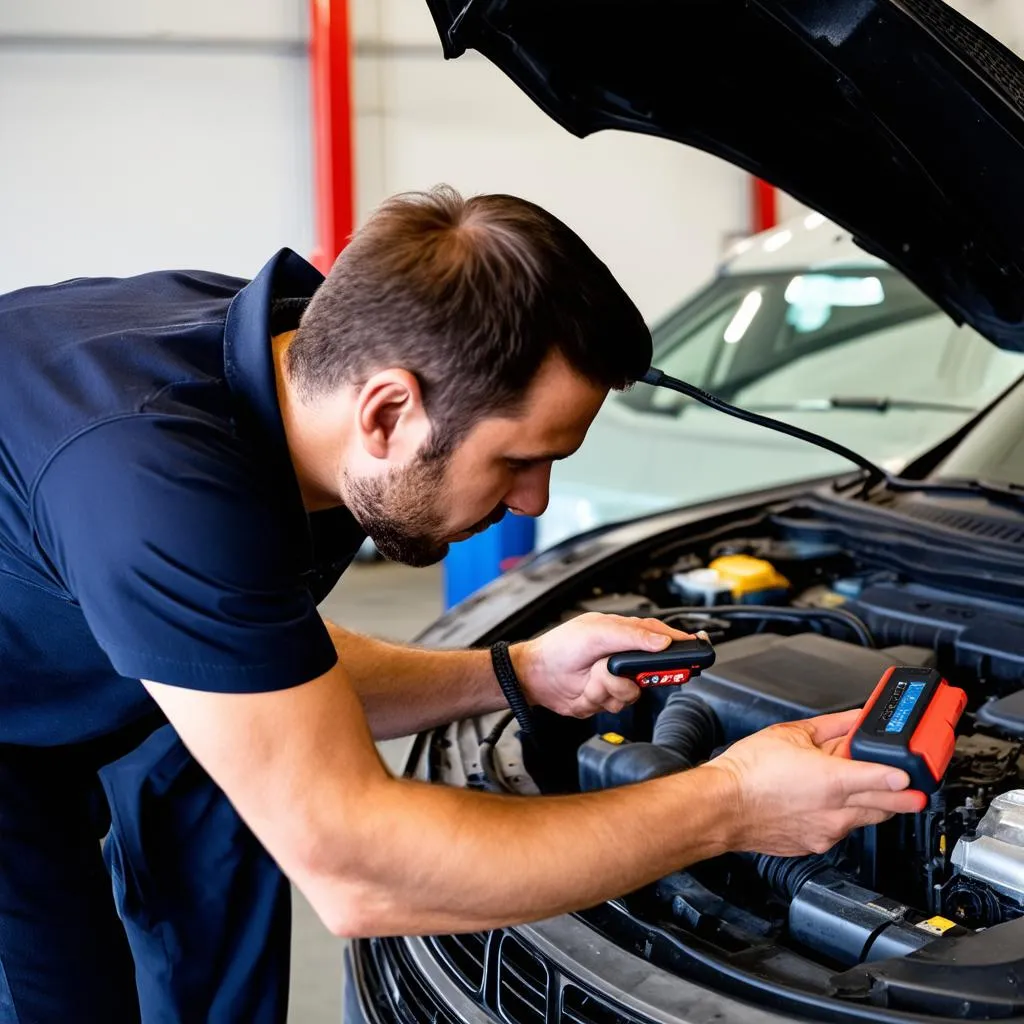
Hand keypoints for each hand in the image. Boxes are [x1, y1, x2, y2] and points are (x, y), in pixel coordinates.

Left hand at [511, 613, 692, 717]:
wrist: (535, 677)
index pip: (659, 636)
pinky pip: (618, 704)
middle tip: (620, 672)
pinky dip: (601, 699)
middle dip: (635, 675)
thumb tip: (662, 640)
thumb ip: (631, 635)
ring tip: (592, 677)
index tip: (696, 649)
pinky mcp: (606, 698)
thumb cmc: (560, 647)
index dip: (679, 643)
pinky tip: (587, 690)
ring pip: (635, 691)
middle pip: (651, 670)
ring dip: (611, 688)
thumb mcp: (596, 633)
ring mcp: (615, 679)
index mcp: (622, 634)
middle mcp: (622, 656)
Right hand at [706, 709, 926, 856]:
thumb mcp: (789, 734)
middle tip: (917, 793)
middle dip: (905, 800)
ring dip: (872, 806)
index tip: (917, 775)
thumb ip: (829, 726)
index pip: (883, 779)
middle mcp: (834, 811)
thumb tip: (852, 720)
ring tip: (872, 790)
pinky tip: (831, 803)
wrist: (722, 805)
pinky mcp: (814, 845)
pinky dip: (842, 817)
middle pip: (884, 807)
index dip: (905, 778)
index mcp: (832, 780)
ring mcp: (826, 832)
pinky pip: (839, 831)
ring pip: (863, 820)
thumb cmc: (748, 771)